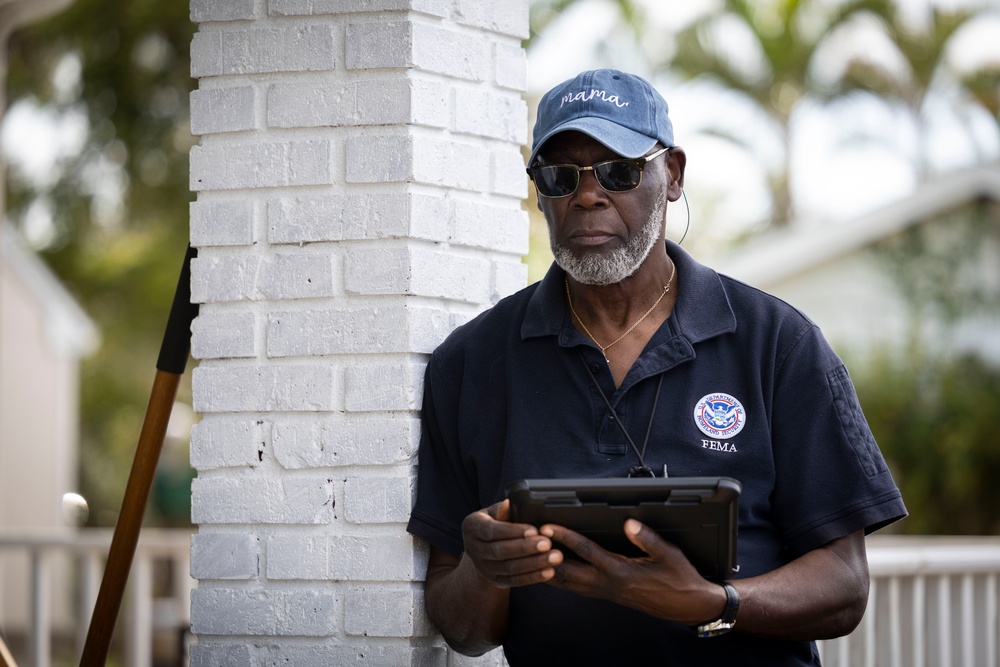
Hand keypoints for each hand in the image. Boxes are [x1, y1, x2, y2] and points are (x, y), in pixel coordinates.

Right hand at [460, 499, 564, 588]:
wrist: (484, 546)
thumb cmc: (494, 522)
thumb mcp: (494, 512)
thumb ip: (503, 510)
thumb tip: (509, 503)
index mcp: (472, 527)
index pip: (492, 530)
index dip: (513, 531)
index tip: (534, 530)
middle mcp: (473, 549)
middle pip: (500, 551)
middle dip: (526, 548)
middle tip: (547, 544)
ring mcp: (483, 567)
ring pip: (510, 568)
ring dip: (534, 564)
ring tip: (554, 558)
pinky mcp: (495, 580)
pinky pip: (515, 580)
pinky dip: (533, 577)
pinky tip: (549, 572)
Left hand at [541, 519, 724, 624]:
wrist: (688, 606)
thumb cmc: (680, 579)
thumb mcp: (669, 554)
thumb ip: (647, 538)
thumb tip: (629, 522)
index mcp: (621, 571)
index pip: (586, 551)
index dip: (564, 537)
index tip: (547, 526)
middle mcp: (609, 584)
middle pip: (567, 572)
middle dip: (545, 557)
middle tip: (527, 543)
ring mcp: (607, 592)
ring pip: (570, 584)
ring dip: (550, 572)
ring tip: (530, 559)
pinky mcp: (609, 595)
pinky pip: (578, 588)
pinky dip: (563, 580)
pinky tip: (555, 574)